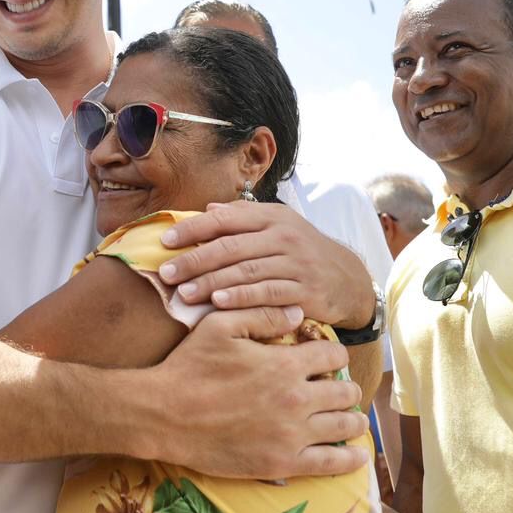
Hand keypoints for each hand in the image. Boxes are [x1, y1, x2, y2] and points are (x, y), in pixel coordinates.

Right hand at [143, 307, 369, 478]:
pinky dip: (350, 458)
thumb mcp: (220, 326)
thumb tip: (298, 312)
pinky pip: (332, 463)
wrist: (165, 415)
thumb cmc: (190, 366)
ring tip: (351, 419)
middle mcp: (297, 398)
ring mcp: (293, 434)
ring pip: (345, 425)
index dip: (334, 355)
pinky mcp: (284, 462)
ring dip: (352, 419)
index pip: (332, 356)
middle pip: (345, 392)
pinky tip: (357, 454)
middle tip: (339, 390)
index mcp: (285, 364)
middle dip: (346, 388)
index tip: (329, 359)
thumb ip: (262, 315)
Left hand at [158, 200, 375, 327]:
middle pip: (230, 247)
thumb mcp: (277, 226)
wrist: (348, 279)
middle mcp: (283, 236)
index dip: (192, 229)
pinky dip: (241, 298)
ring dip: (211, 283)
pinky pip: (267, 293)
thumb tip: (206, 209)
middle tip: (166, 274)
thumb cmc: (300, 251)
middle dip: (194, 261)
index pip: (225, 218)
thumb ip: (242, 218)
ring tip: (184, 293)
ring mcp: (296, 263)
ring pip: (245, 272)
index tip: (164, 241)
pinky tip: (218, 303)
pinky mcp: (306, 290)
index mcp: (271, 217)